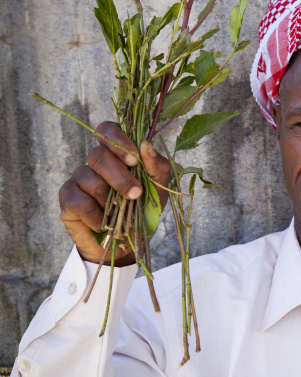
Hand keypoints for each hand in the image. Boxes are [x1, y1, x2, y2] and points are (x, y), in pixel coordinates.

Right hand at [59, 122, 170, 264]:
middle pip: (98, 156)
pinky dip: (97, 217)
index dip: (118, 140)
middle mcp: (94, 163)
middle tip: (136, 194)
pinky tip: (103, 225)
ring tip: (120, 217)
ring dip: (111, 203)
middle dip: (120, 177)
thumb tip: (146, 144)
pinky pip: (81, 202)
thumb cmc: (142, 213)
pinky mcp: (68, 199)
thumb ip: (156, 168)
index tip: (134, 159)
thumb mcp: (158, 191)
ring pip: (91, 181)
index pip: (107, 130)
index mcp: (115, 154)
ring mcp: (78, 180)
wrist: (127, 246)